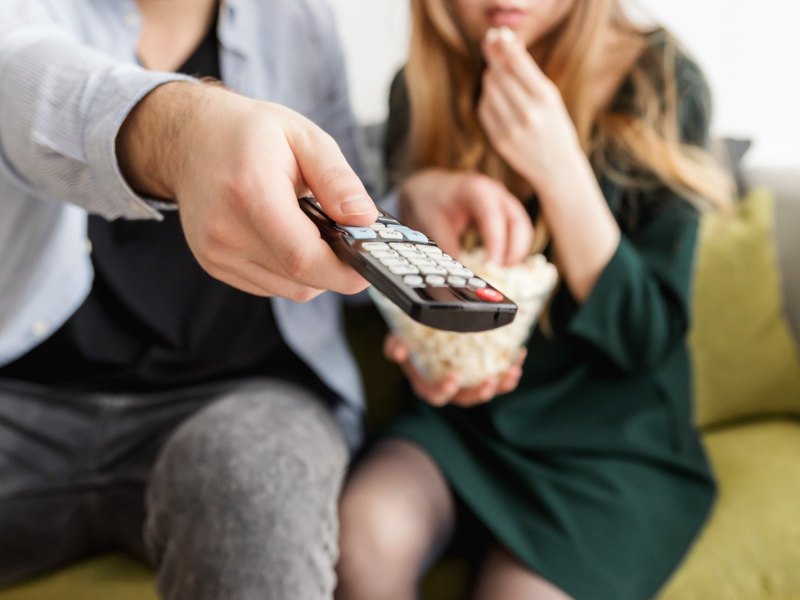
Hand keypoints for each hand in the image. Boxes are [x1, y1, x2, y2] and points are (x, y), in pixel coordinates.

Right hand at [118, 82, 378, 300]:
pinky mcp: (214, 264)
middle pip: (299, 279)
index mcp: (250, 192)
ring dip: (313, 270)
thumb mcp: (304, 137)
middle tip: (351, 240)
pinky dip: (290, 271)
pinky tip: (288, 237)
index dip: (344, 271)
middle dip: (336, 268)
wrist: (190, 138)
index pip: (302, 257)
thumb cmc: (249, 133)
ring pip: (288, 288)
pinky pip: (270, 285)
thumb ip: (337, 180)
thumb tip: (365, 219)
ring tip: (313, 230)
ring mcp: (216, 252)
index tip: (371, 264)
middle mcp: (225, 230)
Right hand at [384, 334, 525, 407]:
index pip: (436, 395)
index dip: (445, 390)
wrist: (425, 331)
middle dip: (480, 393)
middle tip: (491, 381)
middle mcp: (449, 388)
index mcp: (427, 384)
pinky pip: (499, 377)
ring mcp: (468, 383)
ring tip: (513, 371)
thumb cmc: (411, 338)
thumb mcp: (398, 338)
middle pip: (466, 399)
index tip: (455, 377)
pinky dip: (510, 369)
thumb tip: (398, 351)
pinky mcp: (482, 373)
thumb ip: (395, 344)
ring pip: (486, 391)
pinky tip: (519, 355)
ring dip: (501, 384)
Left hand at [399, 169, 532, 265]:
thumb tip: (457, 269)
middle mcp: (495, 193)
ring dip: (517, 250)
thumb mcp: (431, 220)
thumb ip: (445, 243)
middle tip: (501, 271)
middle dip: (515, 249)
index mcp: (476, 189)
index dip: (497, 241)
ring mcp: (503, 201)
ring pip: (522, 227)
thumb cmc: (430, 200)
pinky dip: (514, 247)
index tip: (493, 264)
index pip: (493, 215)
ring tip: (502, 271)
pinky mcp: (505, 212)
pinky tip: (502, 263)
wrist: (430, 187)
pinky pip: (518, 230)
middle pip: (518, 221)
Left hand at [478, 32, 584, 193]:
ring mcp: (512, 128)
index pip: (517, 62)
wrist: (557, 167)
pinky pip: (484, 109)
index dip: (504, 45)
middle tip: (490, 44)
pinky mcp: (499, 140)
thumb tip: (507, 45)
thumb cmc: (555, 126)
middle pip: (499, 74)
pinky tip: (494, 95)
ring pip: (489, 89)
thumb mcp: (551, 98)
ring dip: (490, 77)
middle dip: (493, 57)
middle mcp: (528, 112)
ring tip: (497, 73)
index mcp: (546, 97)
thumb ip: (529, 74)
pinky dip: (487, 98)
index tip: (497, 35)